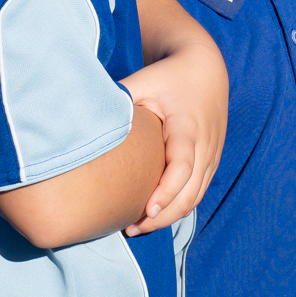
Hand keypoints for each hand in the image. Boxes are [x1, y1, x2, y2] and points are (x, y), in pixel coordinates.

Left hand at [121, 49, 228, 234]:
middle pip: (189, 192)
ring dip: (169, 217)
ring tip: (137, 226)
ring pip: (195, 198)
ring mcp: (212, 155)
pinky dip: (178, 208)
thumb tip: (82, 116)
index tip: (145, 209)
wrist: (206, 68)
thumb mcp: (144, 81)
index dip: (166, 192)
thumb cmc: (168, 76)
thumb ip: (119, 99)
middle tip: (130, 228)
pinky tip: (154, 214)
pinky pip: (198, 192)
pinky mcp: (212, 161)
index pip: (182, 166)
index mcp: (188, 126)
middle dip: (162, 216)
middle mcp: (205, 144)